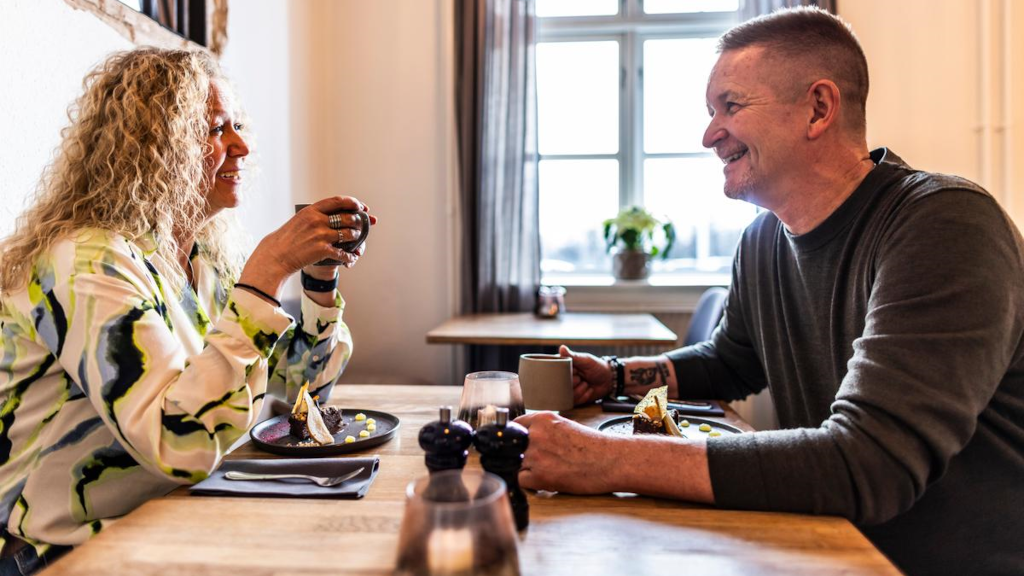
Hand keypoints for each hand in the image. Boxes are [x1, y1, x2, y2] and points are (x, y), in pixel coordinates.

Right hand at [239, 196, 376, 295]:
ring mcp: (321, 235)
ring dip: (356, 237)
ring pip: (349, 234)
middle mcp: (317, 220)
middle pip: (347, 217)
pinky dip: (349, 256)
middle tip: (361, 224)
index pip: (338, 201)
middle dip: (358, 221)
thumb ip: (317, 215)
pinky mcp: (322, 250)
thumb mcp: (300, 219)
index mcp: (312, 210)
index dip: (353, 203)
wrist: (277, 255)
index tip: (361, 206)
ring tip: (355, 238)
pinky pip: (343, 253)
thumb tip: (336, 213)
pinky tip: (351, 257)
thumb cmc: (288, 238)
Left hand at [515, 411, 714, 502]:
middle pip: (512, 447)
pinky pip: (521, 480)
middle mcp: (536, 434)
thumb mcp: (565, 426)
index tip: (519, 445)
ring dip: (528, 470)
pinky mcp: (540, 475)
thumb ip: (543, 430)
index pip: (513, 426)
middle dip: (521, 455)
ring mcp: (536, 455)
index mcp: (542, 419)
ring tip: (549, 471)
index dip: (515, 438)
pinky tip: (546, 481)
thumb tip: (527, 439)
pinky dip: (531, 484)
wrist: (611, 460)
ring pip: (516, 464)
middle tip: (539, 462)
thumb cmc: (594, 445)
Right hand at [559, 345, 613, 404]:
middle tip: (582, 377)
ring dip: (580, 389)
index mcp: (563, 367)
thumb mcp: (585, 359)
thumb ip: (572, 356)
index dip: (567, 372)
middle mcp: (563, 379)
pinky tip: (589, 389)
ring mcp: (568, 390)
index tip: (576, 370)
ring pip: (568, 394)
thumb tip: (562, 348)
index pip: (556, 371)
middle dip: (574, 381)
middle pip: (561, 384)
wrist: (608, 379)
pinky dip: (584, 396)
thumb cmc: (596, 366)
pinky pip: (574, 402)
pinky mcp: (574, 399)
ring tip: (586, 383)